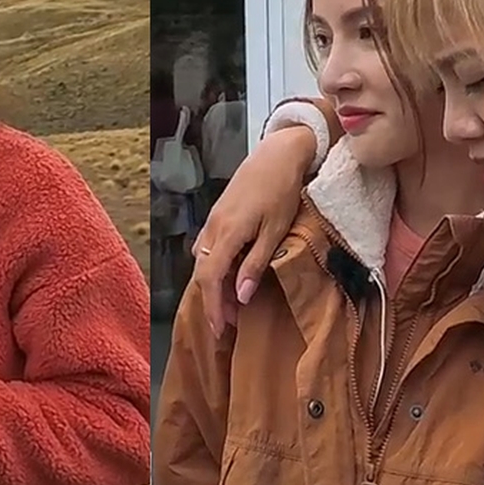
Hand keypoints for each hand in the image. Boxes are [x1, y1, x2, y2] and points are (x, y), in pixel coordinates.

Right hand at [191, 125, 316, 334]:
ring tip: (232, 303)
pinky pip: (206, 248)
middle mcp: (212, 228)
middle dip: (213, 301)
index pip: (210, 279)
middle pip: (202, 273)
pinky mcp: (217, 215)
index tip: (220, 329)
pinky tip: (228, 273)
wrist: (276, 155)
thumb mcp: (275, 231)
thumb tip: (242, 296)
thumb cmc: (281, 191)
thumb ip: (256, 264)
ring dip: (214, 285)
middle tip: (229, 323)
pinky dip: (214, 267)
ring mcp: (212, 220)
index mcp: (226, 233)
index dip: (213, 306)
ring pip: (202, 261)